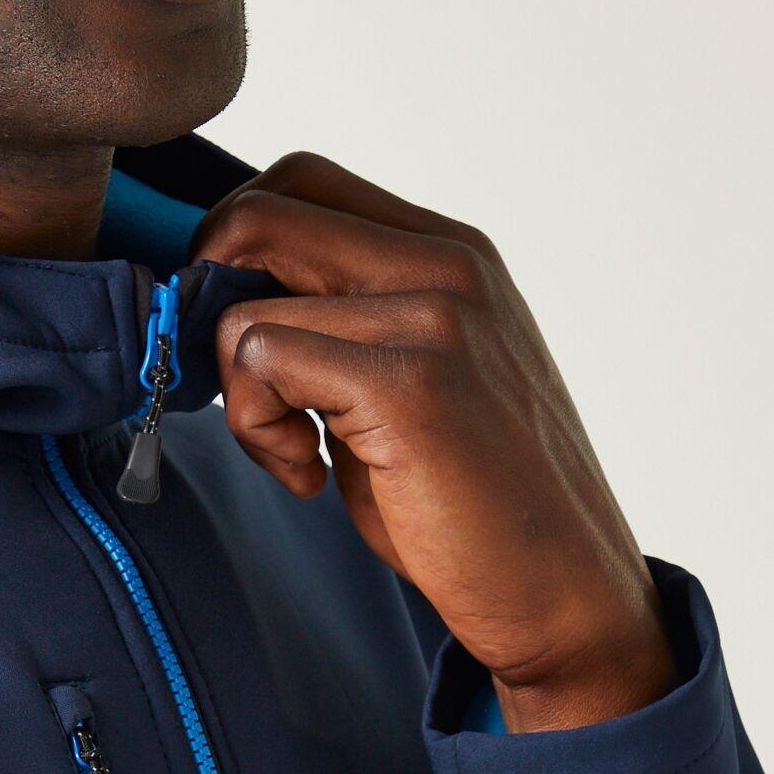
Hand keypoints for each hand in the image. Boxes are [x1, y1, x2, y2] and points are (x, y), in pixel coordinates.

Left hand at [191, 152, 679, 732]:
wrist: (563, 592)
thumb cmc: (467, 494)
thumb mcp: (405, 370)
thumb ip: (334, 315)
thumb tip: (211, 289)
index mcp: (447, 249)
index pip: (296, 180)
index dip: (235, 248)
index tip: (247, 332)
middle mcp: (447, 262)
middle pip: (255, 211)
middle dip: (209, 297)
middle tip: (244, 381)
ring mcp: (435, 316)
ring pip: (241, 303)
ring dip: (238, 392)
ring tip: (296, 449)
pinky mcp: (410, 383)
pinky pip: (260, 361)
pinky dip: (257, 428)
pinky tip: (310, 475)